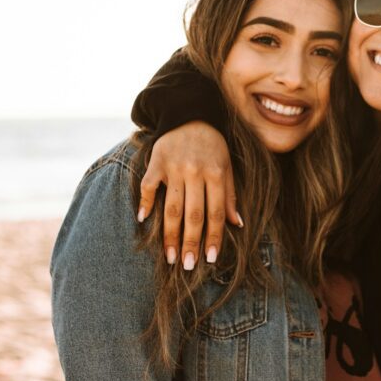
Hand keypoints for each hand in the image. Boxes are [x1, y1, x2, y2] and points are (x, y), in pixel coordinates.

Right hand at [137, 122, 241, 269]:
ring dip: (169, 234)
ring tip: (169, 256)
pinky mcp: (156, 162)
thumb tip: (237, 224)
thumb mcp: (226, 166)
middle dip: (190, 242)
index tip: (210, 258)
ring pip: (171, 206)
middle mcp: (195, 172)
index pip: (215, 212)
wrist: (189, 114)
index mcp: (215, 174)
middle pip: (192, 214)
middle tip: (188, 266)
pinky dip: (144, 202)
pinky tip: (143, 221)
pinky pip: (148, 185)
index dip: (213, 237)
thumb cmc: (212, 145)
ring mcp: (173, 167)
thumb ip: (229, 195)